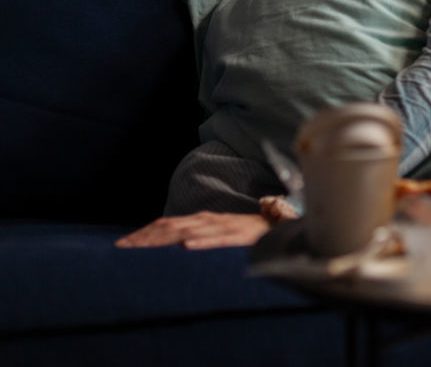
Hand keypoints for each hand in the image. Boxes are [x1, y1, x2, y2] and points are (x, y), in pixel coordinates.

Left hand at [115, 211, 269, 249]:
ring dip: (164, 238)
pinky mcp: (235, 236)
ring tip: (144, 245)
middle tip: (123, 246)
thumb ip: (195, 235)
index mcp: (199, 220)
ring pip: (187, 231)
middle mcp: (206, 220)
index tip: (122, 243)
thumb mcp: (213, 233)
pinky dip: (202, 241)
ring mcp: (220, 227)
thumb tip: (172, 245)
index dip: (144, 232)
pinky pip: (217, 239)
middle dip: (146, 236)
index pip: (166, 224)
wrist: (273, 227)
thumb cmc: (242, 232)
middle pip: (170, 227)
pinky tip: (188, 246)